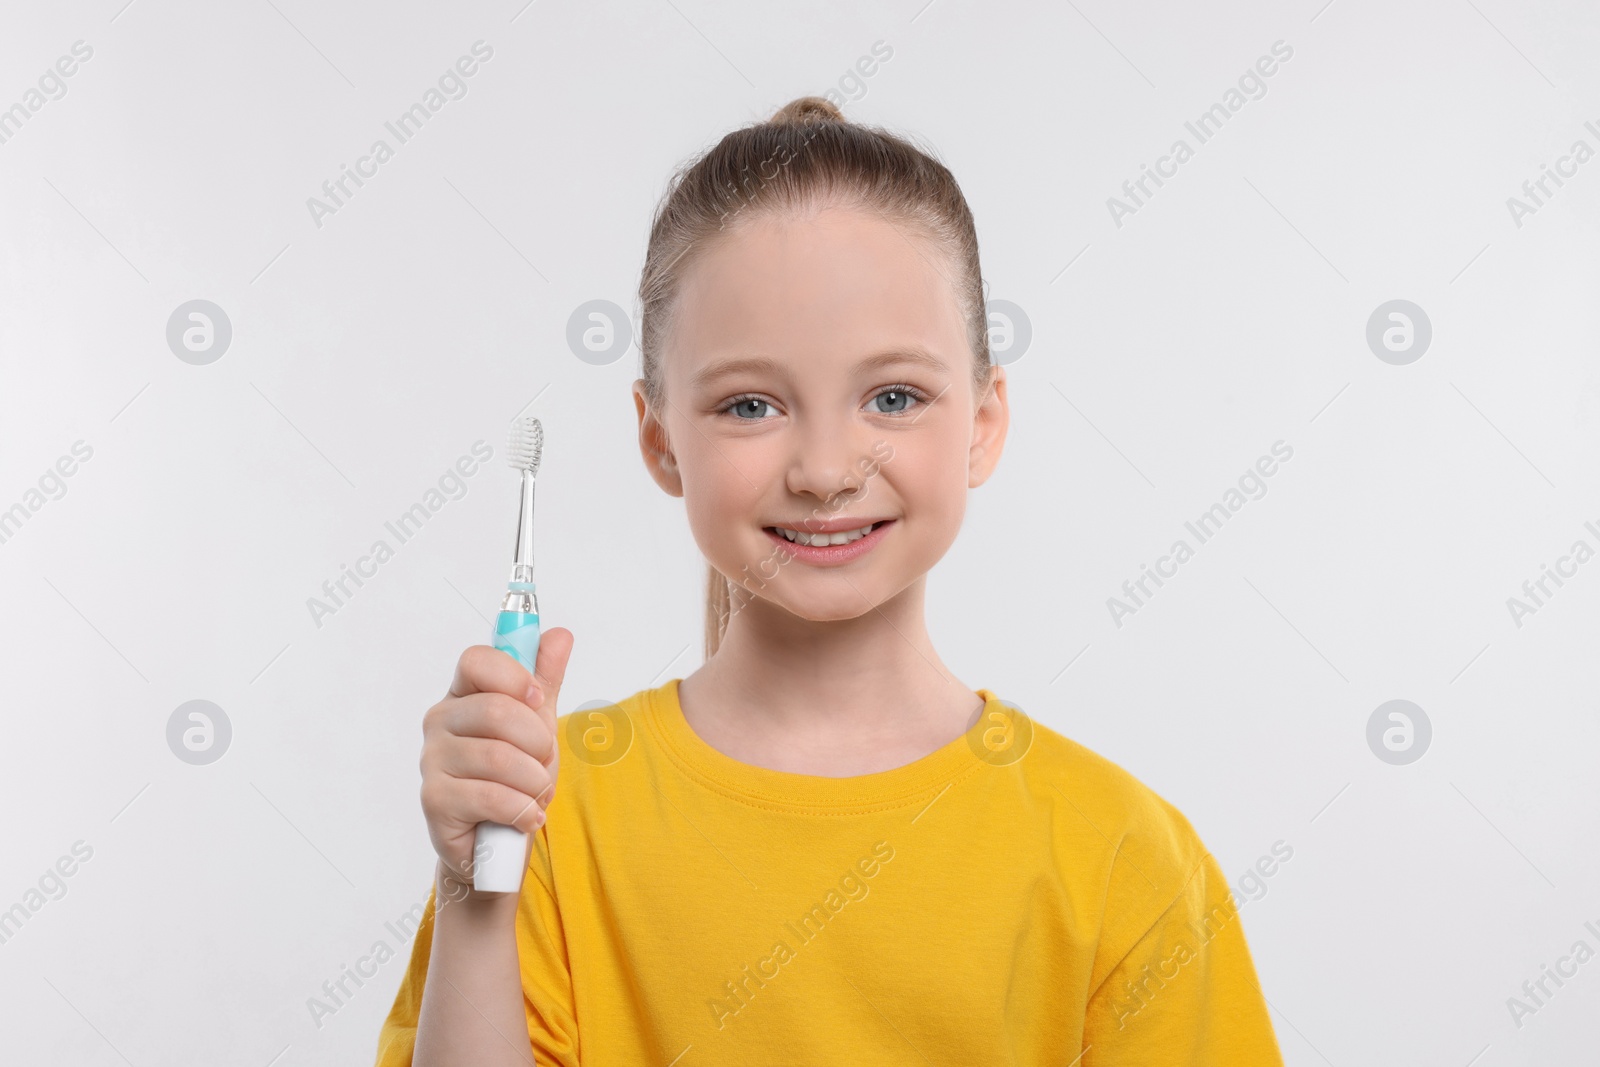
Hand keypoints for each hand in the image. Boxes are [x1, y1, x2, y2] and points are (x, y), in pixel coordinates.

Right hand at [419, 628, 574, 888]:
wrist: (496, 841)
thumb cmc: (513, 776)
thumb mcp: (537, 723)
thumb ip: (544, 679)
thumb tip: (559, 635)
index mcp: (463, 695)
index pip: (476, 660)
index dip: (514, 676)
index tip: (538, 699)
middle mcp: (440, 722)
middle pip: (496, 710)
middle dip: (538, 742)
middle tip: (544, 763)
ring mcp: (432, 761)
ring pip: (499, 758)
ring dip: (534, 781)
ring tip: (535, 794)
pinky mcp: (435, 801)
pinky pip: (491, 797)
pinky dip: (523, 809)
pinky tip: (527, 816)